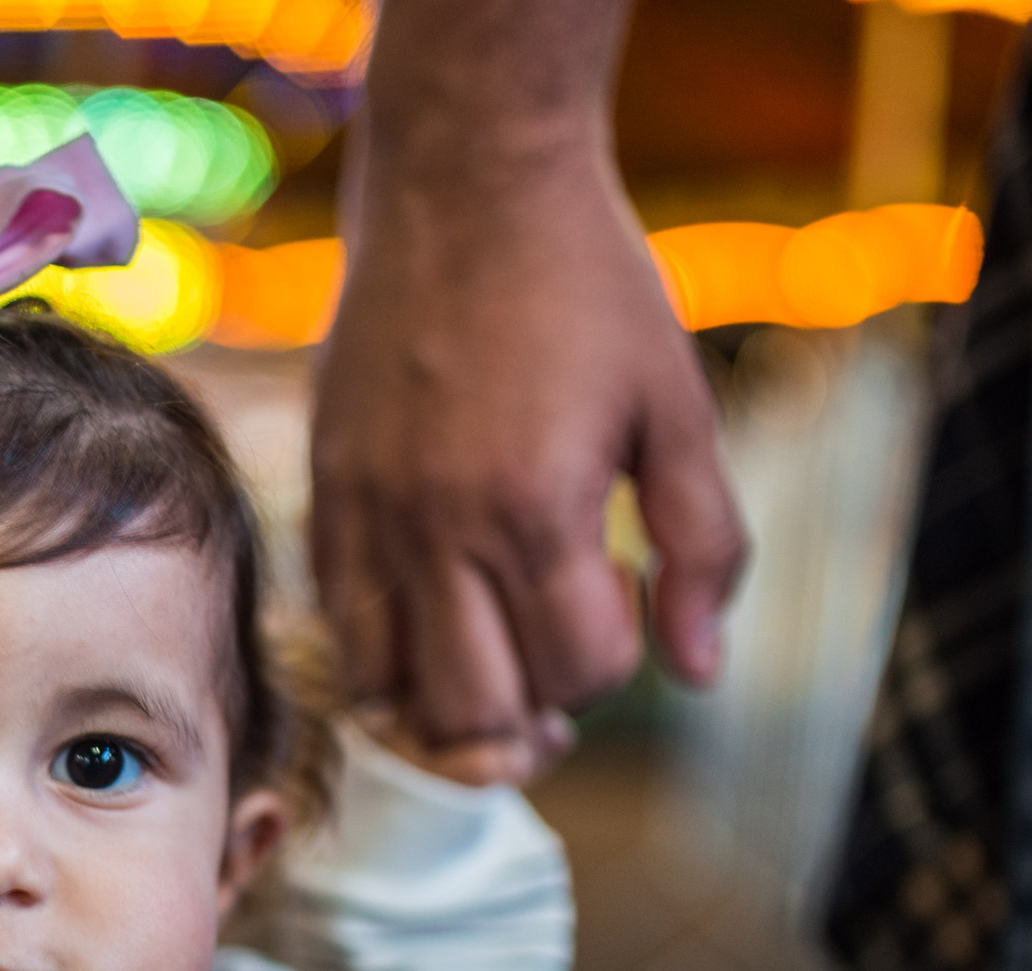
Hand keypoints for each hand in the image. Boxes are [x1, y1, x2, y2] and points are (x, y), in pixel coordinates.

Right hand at [312, 136, 747, 785]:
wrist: (465, 184)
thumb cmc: (590, 288)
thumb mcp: (679, 409)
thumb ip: (705, 547)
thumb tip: (700, 672)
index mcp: (539, 509)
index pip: (578, 671)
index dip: (615, 663)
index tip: (625, 595)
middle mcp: (441, 526)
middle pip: (473, 711)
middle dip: (527, 725)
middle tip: (555, 704)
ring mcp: (370, 512)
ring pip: (385, 690)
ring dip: (442, 708)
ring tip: (485, 680)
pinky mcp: (326, 489)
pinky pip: (336, 622)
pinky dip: (382, 654)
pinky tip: (429, 623)